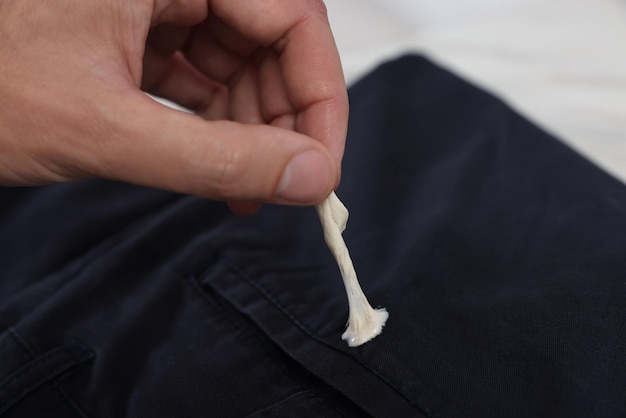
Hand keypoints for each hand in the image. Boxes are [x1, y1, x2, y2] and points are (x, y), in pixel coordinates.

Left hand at [0, 0, 347, 213]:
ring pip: (243, 62)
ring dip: (251, 130)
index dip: (320, 96)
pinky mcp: (142, 30)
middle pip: (273, 40)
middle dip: (284, 120)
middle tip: (281, 183)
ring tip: (242, 186)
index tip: (321, 164)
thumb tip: (307, 176)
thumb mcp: (104, 127)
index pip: (294, 16)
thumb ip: (216, 158)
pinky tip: (215, 166)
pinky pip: (206, 74)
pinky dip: (217, 124)